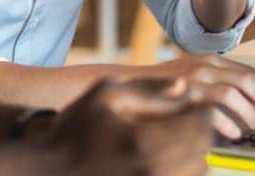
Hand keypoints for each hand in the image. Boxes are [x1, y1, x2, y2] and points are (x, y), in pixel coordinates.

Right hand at [39, 79, 214, 174]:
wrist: (50, 169)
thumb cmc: (74, 129)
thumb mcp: (105, 94)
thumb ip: (149, 91)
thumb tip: (185, 86)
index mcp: (147, 140)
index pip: (200, 123)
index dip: (200, 110)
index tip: (190, 104)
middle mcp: (156, 169)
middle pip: (204, 148)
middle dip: (198, 130)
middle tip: (184, 119)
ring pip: (199, 169)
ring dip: (194, 152)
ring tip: (174, 138)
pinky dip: (182, 168)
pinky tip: (163, 157)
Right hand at [143, 54, 254, 139]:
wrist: (128, 85)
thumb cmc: (161, 86)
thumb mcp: (190, 75)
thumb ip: (213, 80)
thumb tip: (246, 97)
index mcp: (208, 60)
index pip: (247, 70)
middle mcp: (203, 66)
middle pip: (246, 79)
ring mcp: (193, 80)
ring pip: (233, 93)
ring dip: (249, 112)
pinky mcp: (184, 97)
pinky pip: (214, 111)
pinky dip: (228, 123)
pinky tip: (233, 133)